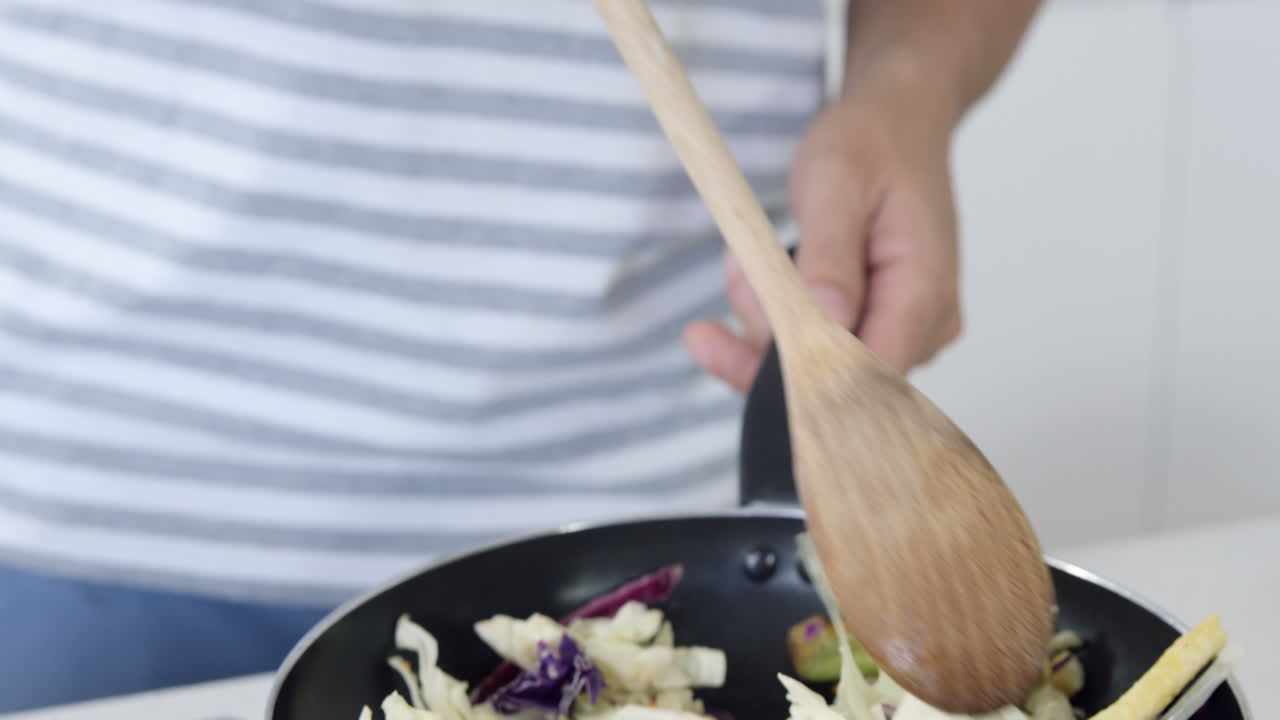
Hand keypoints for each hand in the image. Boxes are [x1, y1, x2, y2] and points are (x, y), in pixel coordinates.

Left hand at [683, 92, 963, 390]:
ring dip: (764, 320)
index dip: (801, 380)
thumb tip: (827, 319)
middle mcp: (924, 326)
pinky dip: (775, 317)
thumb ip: (829, 253)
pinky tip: (751, 275)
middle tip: (733, 271)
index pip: (868, 377)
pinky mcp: (878, 328)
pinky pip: (817, 347)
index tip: (735, 354)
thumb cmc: (872, 144)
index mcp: (924, 291)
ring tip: (741, 259)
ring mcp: (904, 331)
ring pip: (816, 365)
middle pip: (834, 378)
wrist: (896, 123)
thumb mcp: (834, 181)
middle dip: (767, 337)